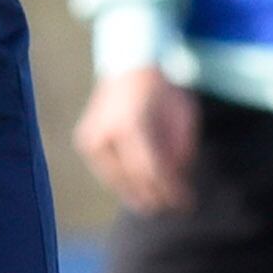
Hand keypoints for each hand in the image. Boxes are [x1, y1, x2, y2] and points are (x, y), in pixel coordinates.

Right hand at [74, 65, 200, 216]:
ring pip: (117, 181)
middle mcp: (106, 132)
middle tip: (176, 206)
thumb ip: (180, 151)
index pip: (152, 170)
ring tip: (160, 202)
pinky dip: (124, 182)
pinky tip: (141, 189)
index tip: (186, 203)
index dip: (170, 190)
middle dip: (157, 196)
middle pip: (134, 179)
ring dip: (139, 194)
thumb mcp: (183, 116)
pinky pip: (108, 172)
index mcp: (132, 123)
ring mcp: (91, 138)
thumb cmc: (163, 91)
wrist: (130, 66)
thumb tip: (176, 185)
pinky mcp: (85, 142)